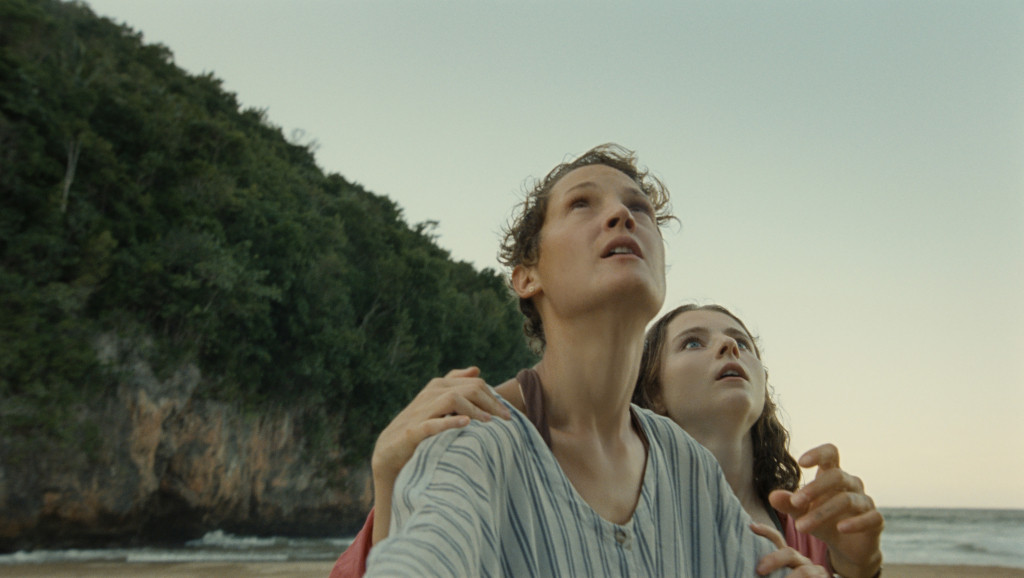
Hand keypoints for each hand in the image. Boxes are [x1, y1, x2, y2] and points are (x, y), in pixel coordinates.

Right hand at [371, 367, 509, 543]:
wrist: (390, 453)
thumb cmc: (419, 428)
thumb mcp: (437, 405)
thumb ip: (455, 385)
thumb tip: (476, 369)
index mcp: (437, 387)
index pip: (472, 384)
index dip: (492, 396)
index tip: (508, 412)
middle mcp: (429, 395)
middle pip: (466, 389)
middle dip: (490, 402)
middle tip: (507, 418)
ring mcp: (420, 412)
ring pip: (451, 399)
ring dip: (473, 409)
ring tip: (489, 421)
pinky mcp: (412, 432)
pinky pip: (431, 424)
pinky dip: (449, 422)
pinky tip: (466, 424)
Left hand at [751, 522, 828, 576]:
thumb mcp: (779, 574)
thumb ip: (767, 570)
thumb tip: (754, 569)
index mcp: (789, 559)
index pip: (777, 540)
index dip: (765, 531)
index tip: (751, 526)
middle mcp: (802, 562)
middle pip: (789, 553)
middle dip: (774, 559)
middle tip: (759, 571)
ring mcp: (816, 572)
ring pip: (804, 571)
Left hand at [769, 443, 883, 577]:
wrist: (847, 547)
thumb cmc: (823, 522)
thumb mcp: (802, 513)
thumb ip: (789, 504)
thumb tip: (773, 496)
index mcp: (833, 475)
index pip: (830, 453)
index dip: (818, 454)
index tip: (801, 463)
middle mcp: (851, 484)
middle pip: (837, 476)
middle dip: (814, 488)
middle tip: (795, 502)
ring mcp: (865, 501)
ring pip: (847, 500)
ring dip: (823, 512)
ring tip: (801, 526)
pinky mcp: (876, 521)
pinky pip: (871, 517)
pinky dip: (855, 523)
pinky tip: (840, 529)